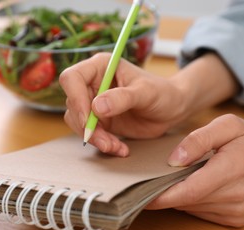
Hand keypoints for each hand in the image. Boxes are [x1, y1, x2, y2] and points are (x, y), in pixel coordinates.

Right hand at [59, 53, 187, 156]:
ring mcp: (94, 103)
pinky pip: (90, 134)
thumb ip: (123, 98)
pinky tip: (120, 148)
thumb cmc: (162, 93)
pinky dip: (102, 144)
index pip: (72, 78)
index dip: (75, 98)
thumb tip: (97, 107)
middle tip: (106, 141)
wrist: (171, 110)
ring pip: (78, 122)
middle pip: (73, 104)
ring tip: (116, 146)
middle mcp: (92, 83)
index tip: (88, 118)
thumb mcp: (146, 93)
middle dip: (87, 126)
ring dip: (95, 138)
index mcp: (100, 67)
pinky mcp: (98, 120)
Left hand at [146, 114, 243, 226]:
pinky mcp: (235, 219)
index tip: (141, 195)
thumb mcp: (227, 125)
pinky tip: (193, 186)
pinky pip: (202, 212)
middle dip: (165, 193)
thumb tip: (174, 160)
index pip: (189, 191)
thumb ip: (198, 139)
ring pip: (192, 207)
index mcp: (231, 170)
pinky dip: (191, 201)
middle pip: (187, 201)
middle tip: (149, 180)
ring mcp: (236, 211)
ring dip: (178, 196)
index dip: (162, 196)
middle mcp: (235, 196)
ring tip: (172, 179)